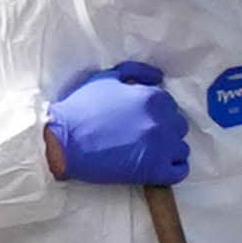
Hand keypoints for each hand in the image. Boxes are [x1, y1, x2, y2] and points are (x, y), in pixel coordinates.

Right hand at [43, 59, 187, 186]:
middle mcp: (163, 121)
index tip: (140, 122)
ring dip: (167, 151)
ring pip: (181, 149)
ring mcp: (162, 147)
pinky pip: (179, 171)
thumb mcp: (104, 79)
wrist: (60, 142)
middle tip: (141, 137)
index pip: (170, 106)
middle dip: (163, 131)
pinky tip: (155, 167)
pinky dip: (171, 169)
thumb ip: (135, 72)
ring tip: (146, 154)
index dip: (155, 114)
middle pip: (178, 127)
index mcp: (154, 98)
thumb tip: (158, 76)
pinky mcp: (155, 170)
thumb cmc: (79, 110)